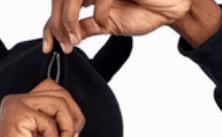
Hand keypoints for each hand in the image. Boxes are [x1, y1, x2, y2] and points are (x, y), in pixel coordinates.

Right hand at [0, 78, 85, 136]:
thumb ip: (55, 127)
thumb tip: (75, 121)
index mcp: (24, 106)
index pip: (55, 92)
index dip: (71, 111)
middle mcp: (19, 101)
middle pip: (60, 92)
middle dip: (74, 117)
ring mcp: (18, 105)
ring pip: (60, 103)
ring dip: (67, 130)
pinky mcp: (19, 113)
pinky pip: (50, 123)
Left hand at [42, 0, 196, 52]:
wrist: (173, 7)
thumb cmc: (145, 9)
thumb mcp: (109, 24)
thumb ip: (87, 28)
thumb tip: (68, 39)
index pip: (59, 3)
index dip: (51, 24)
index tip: (48, 47)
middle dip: (57, 24)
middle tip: (64, 46)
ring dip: (69, 18)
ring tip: (74, 39)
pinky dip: (97, 11)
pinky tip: (104, 22)